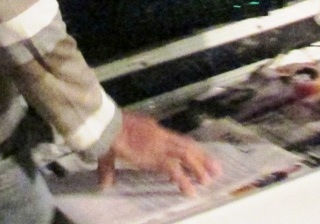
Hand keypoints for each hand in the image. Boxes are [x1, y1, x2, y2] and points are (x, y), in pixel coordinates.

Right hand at [98, 112, 220, 195]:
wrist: (107, 128)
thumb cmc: (107, 135)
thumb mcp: (110, 151)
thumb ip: (110, 169)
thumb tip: (105, 185)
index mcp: (153, 131)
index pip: (176, 140)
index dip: (189, 150)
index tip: (199, 157)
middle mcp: (161, 136)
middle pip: (187, 146)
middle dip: (202, 158)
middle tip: (215, 168)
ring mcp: (161, 145)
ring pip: (187, 155)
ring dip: (198, 168)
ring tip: (207, 181)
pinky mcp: (157, 157)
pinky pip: (175, 170)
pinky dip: (184, 181)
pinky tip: (190, 192)